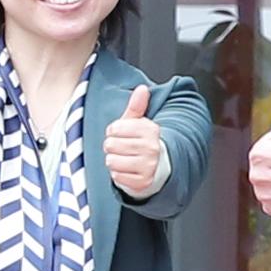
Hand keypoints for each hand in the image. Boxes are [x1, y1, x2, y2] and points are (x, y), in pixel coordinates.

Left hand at [102, 83, 164, 200]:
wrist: (159, 167)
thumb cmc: (143, 143)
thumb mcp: (139, 123)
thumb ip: (137, 105)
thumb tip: (142, 88)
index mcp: (150, 130)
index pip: (114, 129)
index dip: (113, 132)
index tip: (121, 135)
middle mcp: (151, 147)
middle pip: (111, 145)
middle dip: (112, 147)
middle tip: (121, 148)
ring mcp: (148, 166)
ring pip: (112, 161)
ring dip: (114, 161)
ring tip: (124, 159)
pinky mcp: (143, 182)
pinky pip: (117, 176)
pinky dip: (118, 174)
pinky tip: (127, 170)